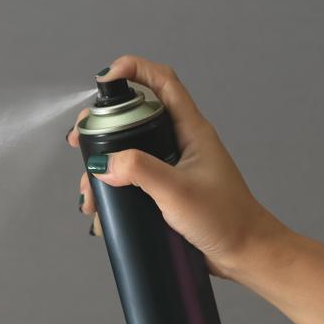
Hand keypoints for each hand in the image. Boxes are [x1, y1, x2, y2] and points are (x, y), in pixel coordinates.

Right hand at [67, 55, 289, 279]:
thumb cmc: (225, 219)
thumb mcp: (177, 191)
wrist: (244, 254)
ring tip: (89, 194)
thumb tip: (102, 162)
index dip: (134, 69)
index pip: (162, 82)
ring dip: (103, 168)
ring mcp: (172, 167)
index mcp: (190, 130)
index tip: (105, 78)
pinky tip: (102, 211)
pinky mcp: (166, 190)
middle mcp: (179, 143)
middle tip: (80, 141)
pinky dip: (113, 192)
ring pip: (127, 153)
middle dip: (102, 127)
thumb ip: (139, 171)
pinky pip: (132, 181)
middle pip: (134, 117)